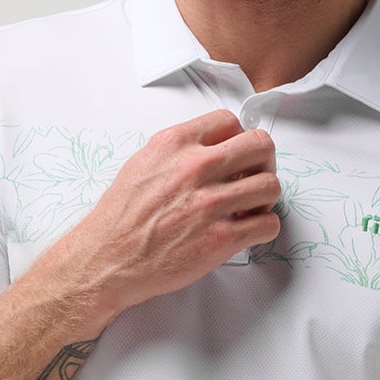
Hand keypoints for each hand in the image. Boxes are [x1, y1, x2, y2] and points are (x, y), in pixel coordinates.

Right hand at [63, 109, 280, 311]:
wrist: (108, 259)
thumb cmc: (121, 217)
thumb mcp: (143, 163)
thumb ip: (180, 150)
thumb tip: (212, 146)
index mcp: (175, 144)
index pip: (229, 120)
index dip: (237, 137)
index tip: (236, 154)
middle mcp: (195, 168)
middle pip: (260, 146)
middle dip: (263, 161)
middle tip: (253, 176)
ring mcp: (210, 204)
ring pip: (271, 186)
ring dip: (265, 197)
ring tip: (250, 207)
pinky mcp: (221, 239)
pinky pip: (268, 224)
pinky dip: (264, 227)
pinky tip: (248, 229)